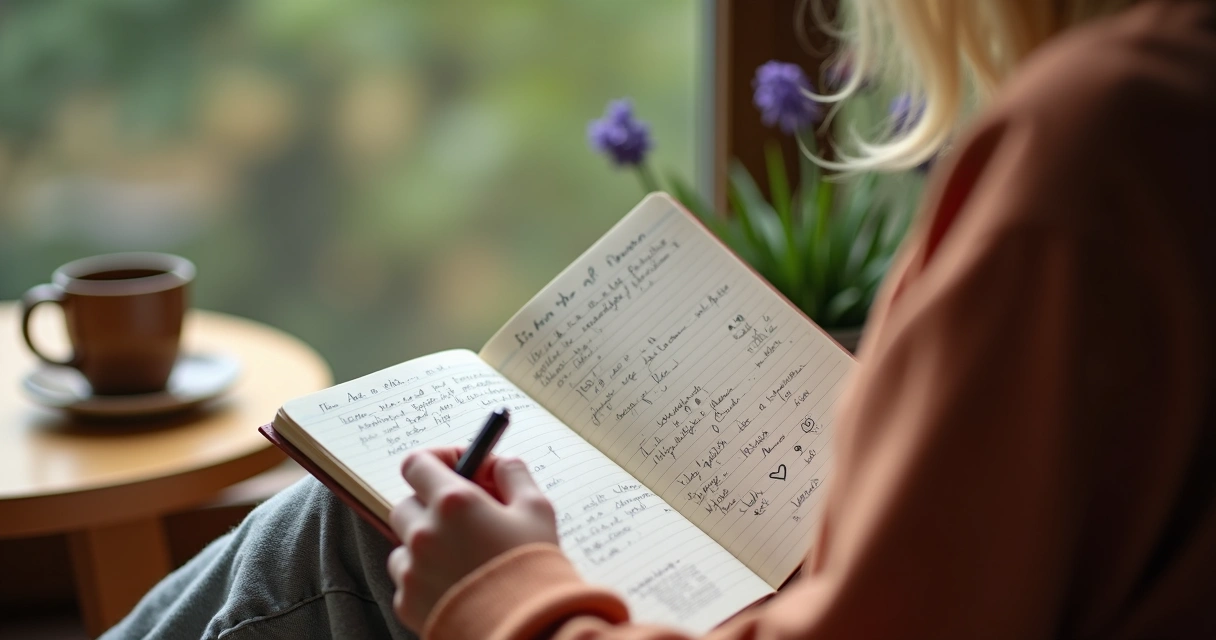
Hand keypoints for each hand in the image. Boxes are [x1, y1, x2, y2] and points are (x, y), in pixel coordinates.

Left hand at [387, 447, 558, 630]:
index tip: (458, 466)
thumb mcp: (537, 510)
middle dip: (433, 503)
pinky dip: (426, 575)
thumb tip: (500, 463)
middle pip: (408, 501)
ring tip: (463, 554)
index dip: (437, 458)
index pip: (418, 462)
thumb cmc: (534, 569)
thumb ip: (514, 474)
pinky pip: (408, 577)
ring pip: (405, 541)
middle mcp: (424, 532)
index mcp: (453, 502)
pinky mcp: (408, 601)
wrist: (528, 630)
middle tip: (466, 514)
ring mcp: (412, 569)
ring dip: (428, 540)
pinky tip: (457, 582)